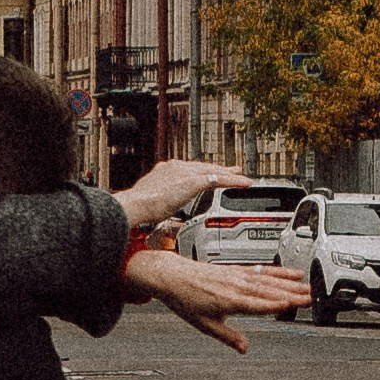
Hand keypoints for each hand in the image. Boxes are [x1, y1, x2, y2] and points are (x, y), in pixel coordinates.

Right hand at [113, 156, 231, 232]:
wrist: (136, 204)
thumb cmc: (138, 207)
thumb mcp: (150, 202)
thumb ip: (159, 203)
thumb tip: (159, 213)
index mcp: (165, 170)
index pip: (189, 169)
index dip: (201, 172)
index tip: (207, 174)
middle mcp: (177, 167)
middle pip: (204, 167)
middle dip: (218, 169)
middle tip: (231, 169)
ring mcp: (186, 172)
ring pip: (214, 171)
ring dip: (229, 174)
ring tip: (242, 176)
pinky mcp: (194, 181)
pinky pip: (220, 179)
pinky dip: (234, 180)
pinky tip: (244, 183)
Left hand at [122, 249, 305, 350]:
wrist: (172, 275)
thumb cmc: (185, 299)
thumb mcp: (204, 324)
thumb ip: (227, 336)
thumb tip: (244, 348)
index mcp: (228, 301)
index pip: (256, 304)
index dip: (275, 305)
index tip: (292, 306)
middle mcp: (235, 286)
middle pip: (268, 291)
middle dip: (290, 295)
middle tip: (310, 299)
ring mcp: (237, 276)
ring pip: (268, 280)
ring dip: (289, 284)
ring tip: (307, 289)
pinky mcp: (237, 270)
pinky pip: (262, 270)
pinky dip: (279, 272)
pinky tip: (292, 274)